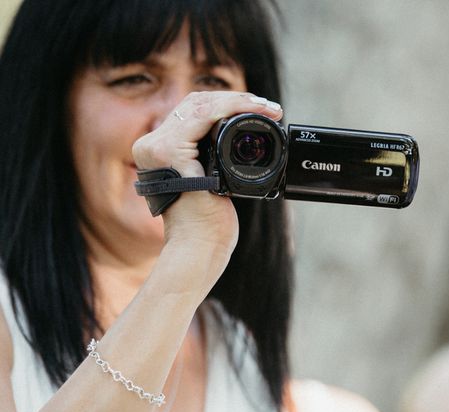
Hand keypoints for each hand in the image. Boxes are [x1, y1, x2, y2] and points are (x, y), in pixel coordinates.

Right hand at [132, 91, 282, 251]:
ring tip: (266, 106)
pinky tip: (252, 108)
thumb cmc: (207, 225)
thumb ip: (212, 159)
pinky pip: (203, 116)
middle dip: (234, 99)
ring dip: (237, 100)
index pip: (192, 112)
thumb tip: (237, 142)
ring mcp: (157, 147)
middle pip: (195, 103)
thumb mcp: (212, 182)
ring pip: (199, 104)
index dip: (225, 103)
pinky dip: (230, 107)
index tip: (259, 108)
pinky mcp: (169, 152)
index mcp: (160, 151)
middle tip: (268, 106)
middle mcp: (152, 145)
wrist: (198, 248)